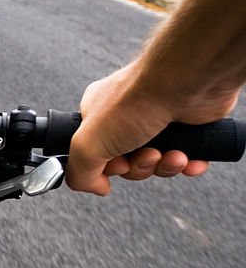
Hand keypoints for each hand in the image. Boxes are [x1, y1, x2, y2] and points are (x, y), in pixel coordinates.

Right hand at [66, 64, 238, 194]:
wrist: (186, 80)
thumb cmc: (137, 100)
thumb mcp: (87, 146)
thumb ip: (79, 174)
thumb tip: (98, 187)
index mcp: (97, 116)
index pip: (93, 154)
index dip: (105, 168)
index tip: (116, 165)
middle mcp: (126, 116)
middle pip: (127, 163)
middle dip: (139, 167)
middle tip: (146, 156)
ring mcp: (158, 119)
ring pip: (156, 162)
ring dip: (163, 166)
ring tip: (171, 154)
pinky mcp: (186, 125)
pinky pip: (185, 156)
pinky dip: (187, 163)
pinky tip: (188, 158)